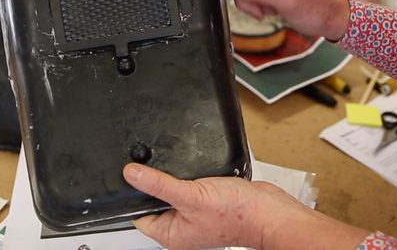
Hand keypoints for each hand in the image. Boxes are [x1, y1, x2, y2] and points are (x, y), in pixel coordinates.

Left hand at [123, 163, 369, 249]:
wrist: (269, 210)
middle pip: (155, 199)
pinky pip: (192, 182)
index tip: (127, 174)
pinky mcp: (209, 198)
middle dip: (155, 181)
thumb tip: (131, 174)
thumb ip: (158, 184)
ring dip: (175, 175)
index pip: (138, 214)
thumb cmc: (236, 215)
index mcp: (171, 233)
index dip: (132, 194)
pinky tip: (194, 166)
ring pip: (174, 188)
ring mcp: (196, 211)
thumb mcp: (190, 196)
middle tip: (151, 162)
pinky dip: (191, 172)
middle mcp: (182, 225)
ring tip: (177, 165)